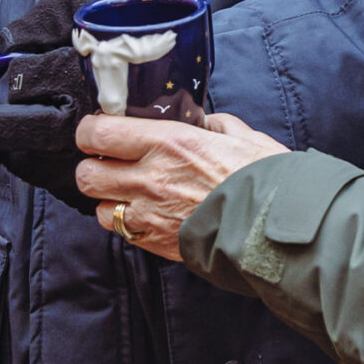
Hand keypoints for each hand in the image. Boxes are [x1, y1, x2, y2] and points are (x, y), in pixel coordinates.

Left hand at [74, 112, 289, 263]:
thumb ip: (216, 124)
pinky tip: (146, 215)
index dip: (90, 132)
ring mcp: (151, 215)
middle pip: (87, 174)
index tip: (98, 131)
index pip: (99, 134)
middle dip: (92, 167)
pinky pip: (122, 232)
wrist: (277, 231)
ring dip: (109, 199)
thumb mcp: (243, 137)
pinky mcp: (158, 243)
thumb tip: (203, 120)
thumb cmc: (265, 181)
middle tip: (108, 162)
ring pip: (99, 208)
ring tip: (128, 192)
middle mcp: (151, 178)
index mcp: (169, 143)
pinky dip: (126, 223)